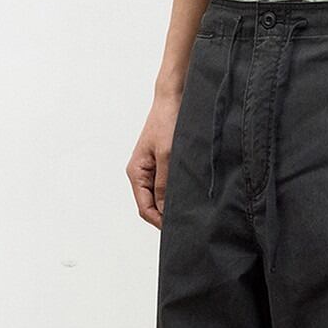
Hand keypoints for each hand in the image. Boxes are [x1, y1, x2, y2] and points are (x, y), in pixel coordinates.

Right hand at [127, 87, 182, 228]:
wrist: (173, 98)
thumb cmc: (167, 121)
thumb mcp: (167, 156)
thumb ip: (164, 185)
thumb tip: (165, 210)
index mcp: (137, 172)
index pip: (145, 208)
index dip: (159, 222)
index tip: (177, 229)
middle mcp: (141, 173)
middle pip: (151, 205)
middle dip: (166, 215)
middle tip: (188, 222)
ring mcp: (152, 168)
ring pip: (160, 195)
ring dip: (172, 203)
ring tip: (191, 209)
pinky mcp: (162, 162)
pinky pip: (166, 184)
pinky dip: (176, 191)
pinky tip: (189, 193)